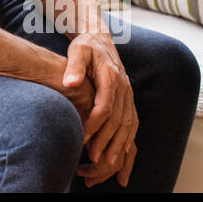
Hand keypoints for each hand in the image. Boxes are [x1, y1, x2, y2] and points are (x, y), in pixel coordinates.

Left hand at [62, 30, 138, 187]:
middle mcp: (124, 87)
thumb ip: (74, 67)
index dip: (94, 125)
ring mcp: (129, 93)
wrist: (100, 38)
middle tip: (94, 159)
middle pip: (118, 120)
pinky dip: (128, 138)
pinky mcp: (129, 98)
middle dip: (107, 142)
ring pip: (128, 124)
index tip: (82, 139)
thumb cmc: (85, 45)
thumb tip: (70, 84)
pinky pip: (132, 121)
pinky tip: (122, 152)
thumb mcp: (77, 50)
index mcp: (111, 76)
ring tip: (108, 163)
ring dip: (119, 145)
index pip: (104, 107)